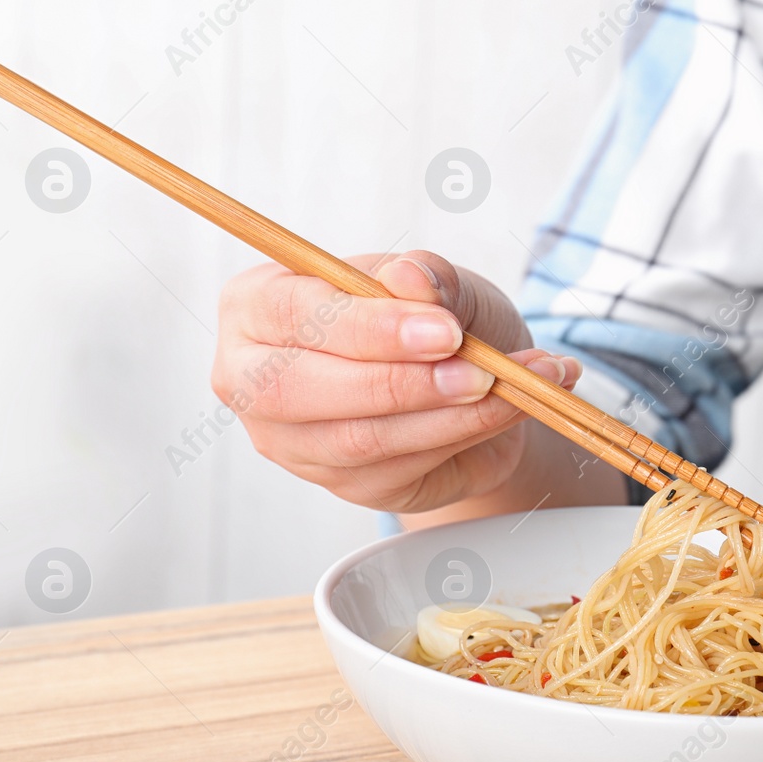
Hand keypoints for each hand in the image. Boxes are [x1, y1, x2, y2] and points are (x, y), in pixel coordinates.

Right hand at [212, 250, 581, 512]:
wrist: (468, 377)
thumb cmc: (430, 315)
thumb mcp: (437, 281)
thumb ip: (426, 276)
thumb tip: (410, 279)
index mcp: (256, 307)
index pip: (290, 313)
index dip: (368, 325)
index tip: (445, 330)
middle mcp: (253, 380)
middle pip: (303, 388)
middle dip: (402, 381)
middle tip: (479, 368)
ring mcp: (293, 443)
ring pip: (359, 438)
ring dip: (446, 413)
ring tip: (507, 383)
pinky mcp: (345, 485)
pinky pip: (401, 467)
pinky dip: (465, 435)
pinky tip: (508, 407)